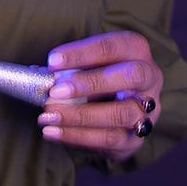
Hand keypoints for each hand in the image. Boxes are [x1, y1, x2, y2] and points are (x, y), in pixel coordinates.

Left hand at [37, 30, 162, 162]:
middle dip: (91, 83)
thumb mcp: (86, 65)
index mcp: (136, 51)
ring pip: (121, 114)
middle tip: (55, 91)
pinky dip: (78, 136)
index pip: (112, 46)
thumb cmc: (98, 76)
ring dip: (80, 116)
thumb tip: (36, 75)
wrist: (121, 107)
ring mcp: (147, 110)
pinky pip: (110, 139)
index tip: (52, 61)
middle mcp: (150, 78)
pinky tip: (53, 132)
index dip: (82, 53)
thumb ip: (66, 68)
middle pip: (131, 76)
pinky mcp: (136, 138)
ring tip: (47, 116)